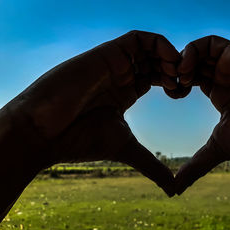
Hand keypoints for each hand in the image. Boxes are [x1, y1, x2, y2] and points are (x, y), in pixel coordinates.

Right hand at [4, 30, 186, 196]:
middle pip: (156, 60)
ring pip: (150, 47)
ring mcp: (115, 63)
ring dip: (169, 55)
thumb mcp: (126, 148)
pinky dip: (158, 44)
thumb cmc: (80, 139)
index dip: (176, 81)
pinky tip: (168, 60)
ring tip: (177, 73)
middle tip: (184, 82)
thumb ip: (151, 165)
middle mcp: (121, 75)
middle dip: (176, 67)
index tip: (183, 93)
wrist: (45, 132)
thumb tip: (172, 190)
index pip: (158, 77)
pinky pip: (138, 39)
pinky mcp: (107, 54)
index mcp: (126, 92)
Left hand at [175, 35, 229, 193]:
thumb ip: (197, 164)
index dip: (176, 84)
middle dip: (176, 71)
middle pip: (194, 63)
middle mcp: (226, 78)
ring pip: (200, 51)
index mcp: (221, 95)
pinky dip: (193, 50)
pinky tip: (187, 69)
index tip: (171, 95)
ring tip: (179, 78)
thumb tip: (175, 188)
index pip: (192, 80)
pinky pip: (211, 43)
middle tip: (171, 86)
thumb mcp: (220, 148)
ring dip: (182, 60)